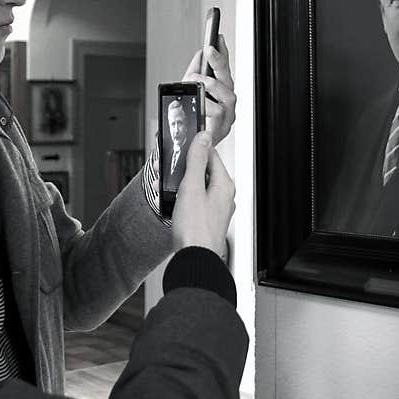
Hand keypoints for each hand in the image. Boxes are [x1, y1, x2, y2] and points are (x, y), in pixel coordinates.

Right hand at [171, 131, 235, 255]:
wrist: (195, 259)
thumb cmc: (195, 229)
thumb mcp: (191, 188)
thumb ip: (197, 161)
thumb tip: (203, 138)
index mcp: (224, 186)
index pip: (212, 155)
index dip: (196, 148)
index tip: (184, 145)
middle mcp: (225, 197)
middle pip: (207, 171)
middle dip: (189, 168)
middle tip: (174, 169)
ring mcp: (218, 210)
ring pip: (202, 187)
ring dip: (187, 183)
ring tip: (173, 187)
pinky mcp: (209, 220)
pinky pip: (199, 200)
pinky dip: (188, 197)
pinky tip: (178, 203)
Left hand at [182, 34, 236, 145]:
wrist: (187, 146)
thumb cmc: (193, 118)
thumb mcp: (189, 91)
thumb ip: (194, 73)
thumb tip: (199, 55)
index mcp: (221, 91)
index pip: (224, 69)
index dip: (222, 53)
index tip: (218, 37)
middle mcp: (227, 102)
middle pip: (228, 79)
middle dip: (219, 62)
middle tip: (210, 50)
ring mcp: (228, 115)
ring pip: (227, 95)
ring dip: (211, 85)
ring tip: (198, 82)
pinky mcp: (222, 128)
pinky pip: (218, 113)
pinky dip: (208, 105)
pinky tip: (201, 102)